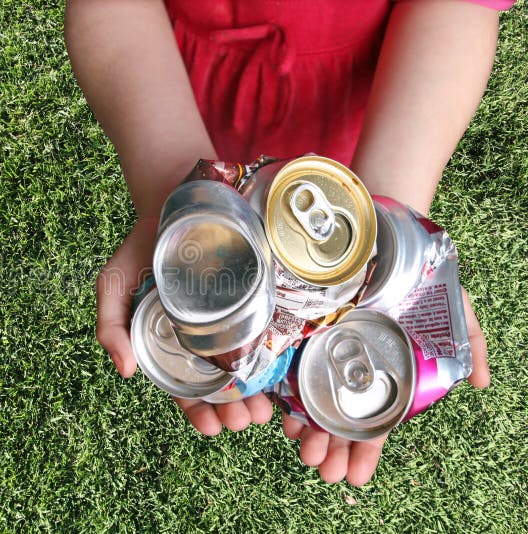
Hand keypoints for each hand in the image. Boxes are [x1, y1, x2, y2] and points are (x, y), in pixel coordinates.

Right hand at [95, 217, 273, 434]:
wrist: (175, 202)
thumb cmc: (142, 247)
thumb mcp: (114, 284)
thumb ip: (110, 324)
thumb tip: (124, 371)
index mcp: (170, 341)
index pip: (183, 386)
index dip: (196, 410)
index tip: (211, 428)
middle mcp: (202, 335)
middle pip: (220, 383)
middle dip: (231, 409)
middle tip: (244, 422)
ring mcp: (230, 318)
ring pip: (246, 366)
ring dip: (255, 394)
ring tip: (264, 411)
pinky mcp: (254, 298)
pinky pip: (266, 333)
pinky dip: (274, 358)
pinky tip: (282, 376)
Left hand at [280, 288, 489, 485]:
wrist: (385, 231)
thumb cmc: (419, 272)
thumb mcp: (453, 309)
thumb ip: (468, 345)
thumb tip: (485, 383)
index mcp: (382, 372)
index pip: (373, 420)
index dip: (364, 451)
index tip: (355, 477)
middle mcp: (350, 365)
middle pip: (336, 417)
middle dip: (330, 448)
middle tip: (323, 470)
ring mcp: (320, 349)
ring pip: (307, 399)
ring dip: (304, 430)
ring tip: (303, 451)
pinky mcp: (295, 329)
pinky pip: (283, 366)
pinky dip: (280, 394)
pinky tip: (278, 416)